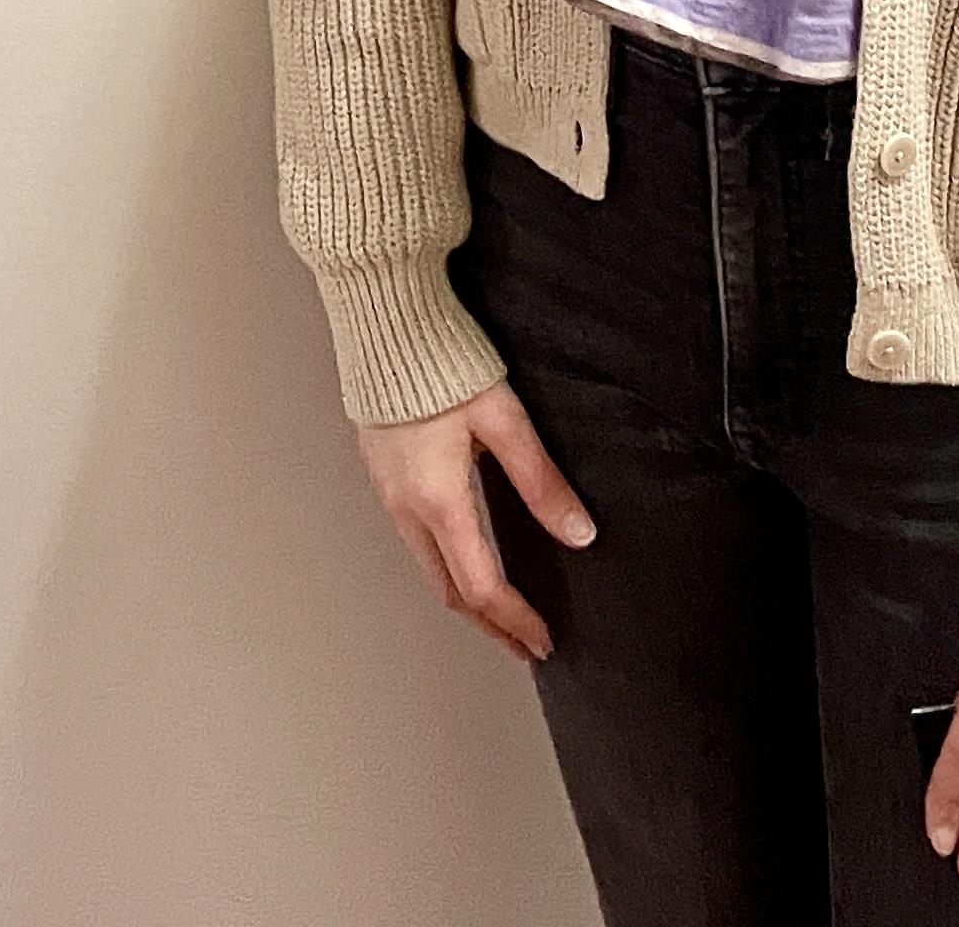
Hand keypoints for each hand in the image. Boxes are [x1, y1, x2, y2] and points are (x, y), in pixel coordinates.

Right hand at [356, 377, 594, 662]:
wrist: (381, 316)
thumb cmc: (440, 359)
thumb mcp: (502, 418)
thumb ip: (540, 480)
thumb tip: (579, 532)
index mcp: (438, 500)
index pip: (481, 588)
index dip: (515, 621)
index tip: (543, 641)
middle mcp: (405, 505)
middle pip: (448, 590)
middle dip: (489, 624)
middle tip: (524, 642)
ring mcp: (386, 489)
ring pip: (426, 566)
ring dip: (464, 596)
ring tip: (500, 608)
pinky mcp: (380, 469)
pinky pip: (412, 537)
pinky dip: (443, 563)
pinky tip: (463, 552)